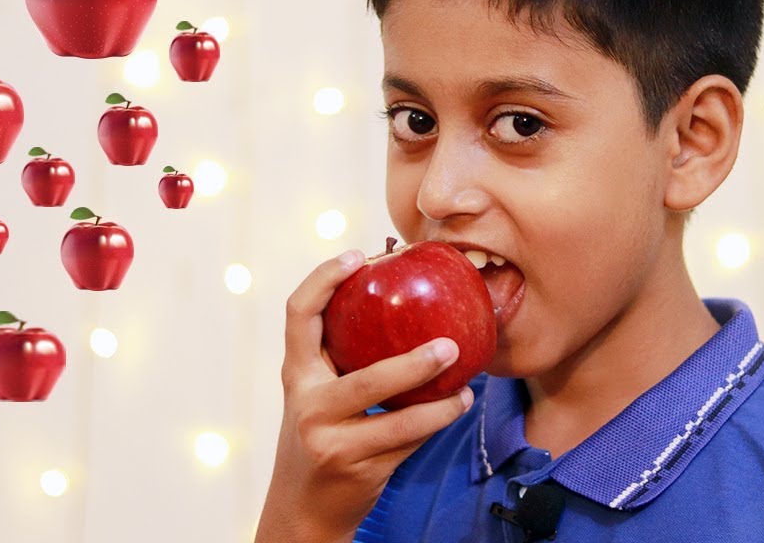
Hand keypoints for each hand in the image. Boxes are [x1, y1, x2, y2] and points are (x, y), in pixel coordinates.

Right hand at [255, 249, 474, 542]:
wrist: (302, 507)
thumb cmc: (324, 432)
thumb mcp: (320, 392)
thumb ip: (346, 354)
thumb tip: (404, 290)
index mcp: (296, 374)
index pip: (298, 315)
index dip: (324, 279)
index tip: (360, 255)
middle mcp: (307, 406)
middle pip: (366, 379)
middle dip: (413, 363)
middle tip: (451, 344)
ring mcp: (330, 442)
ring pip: (397, 421)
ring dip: (439, 404)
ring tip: (467, 382)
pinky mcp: (356, 471)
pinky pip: (407, 442)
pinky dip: (437, 421)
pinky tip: (459, 403)